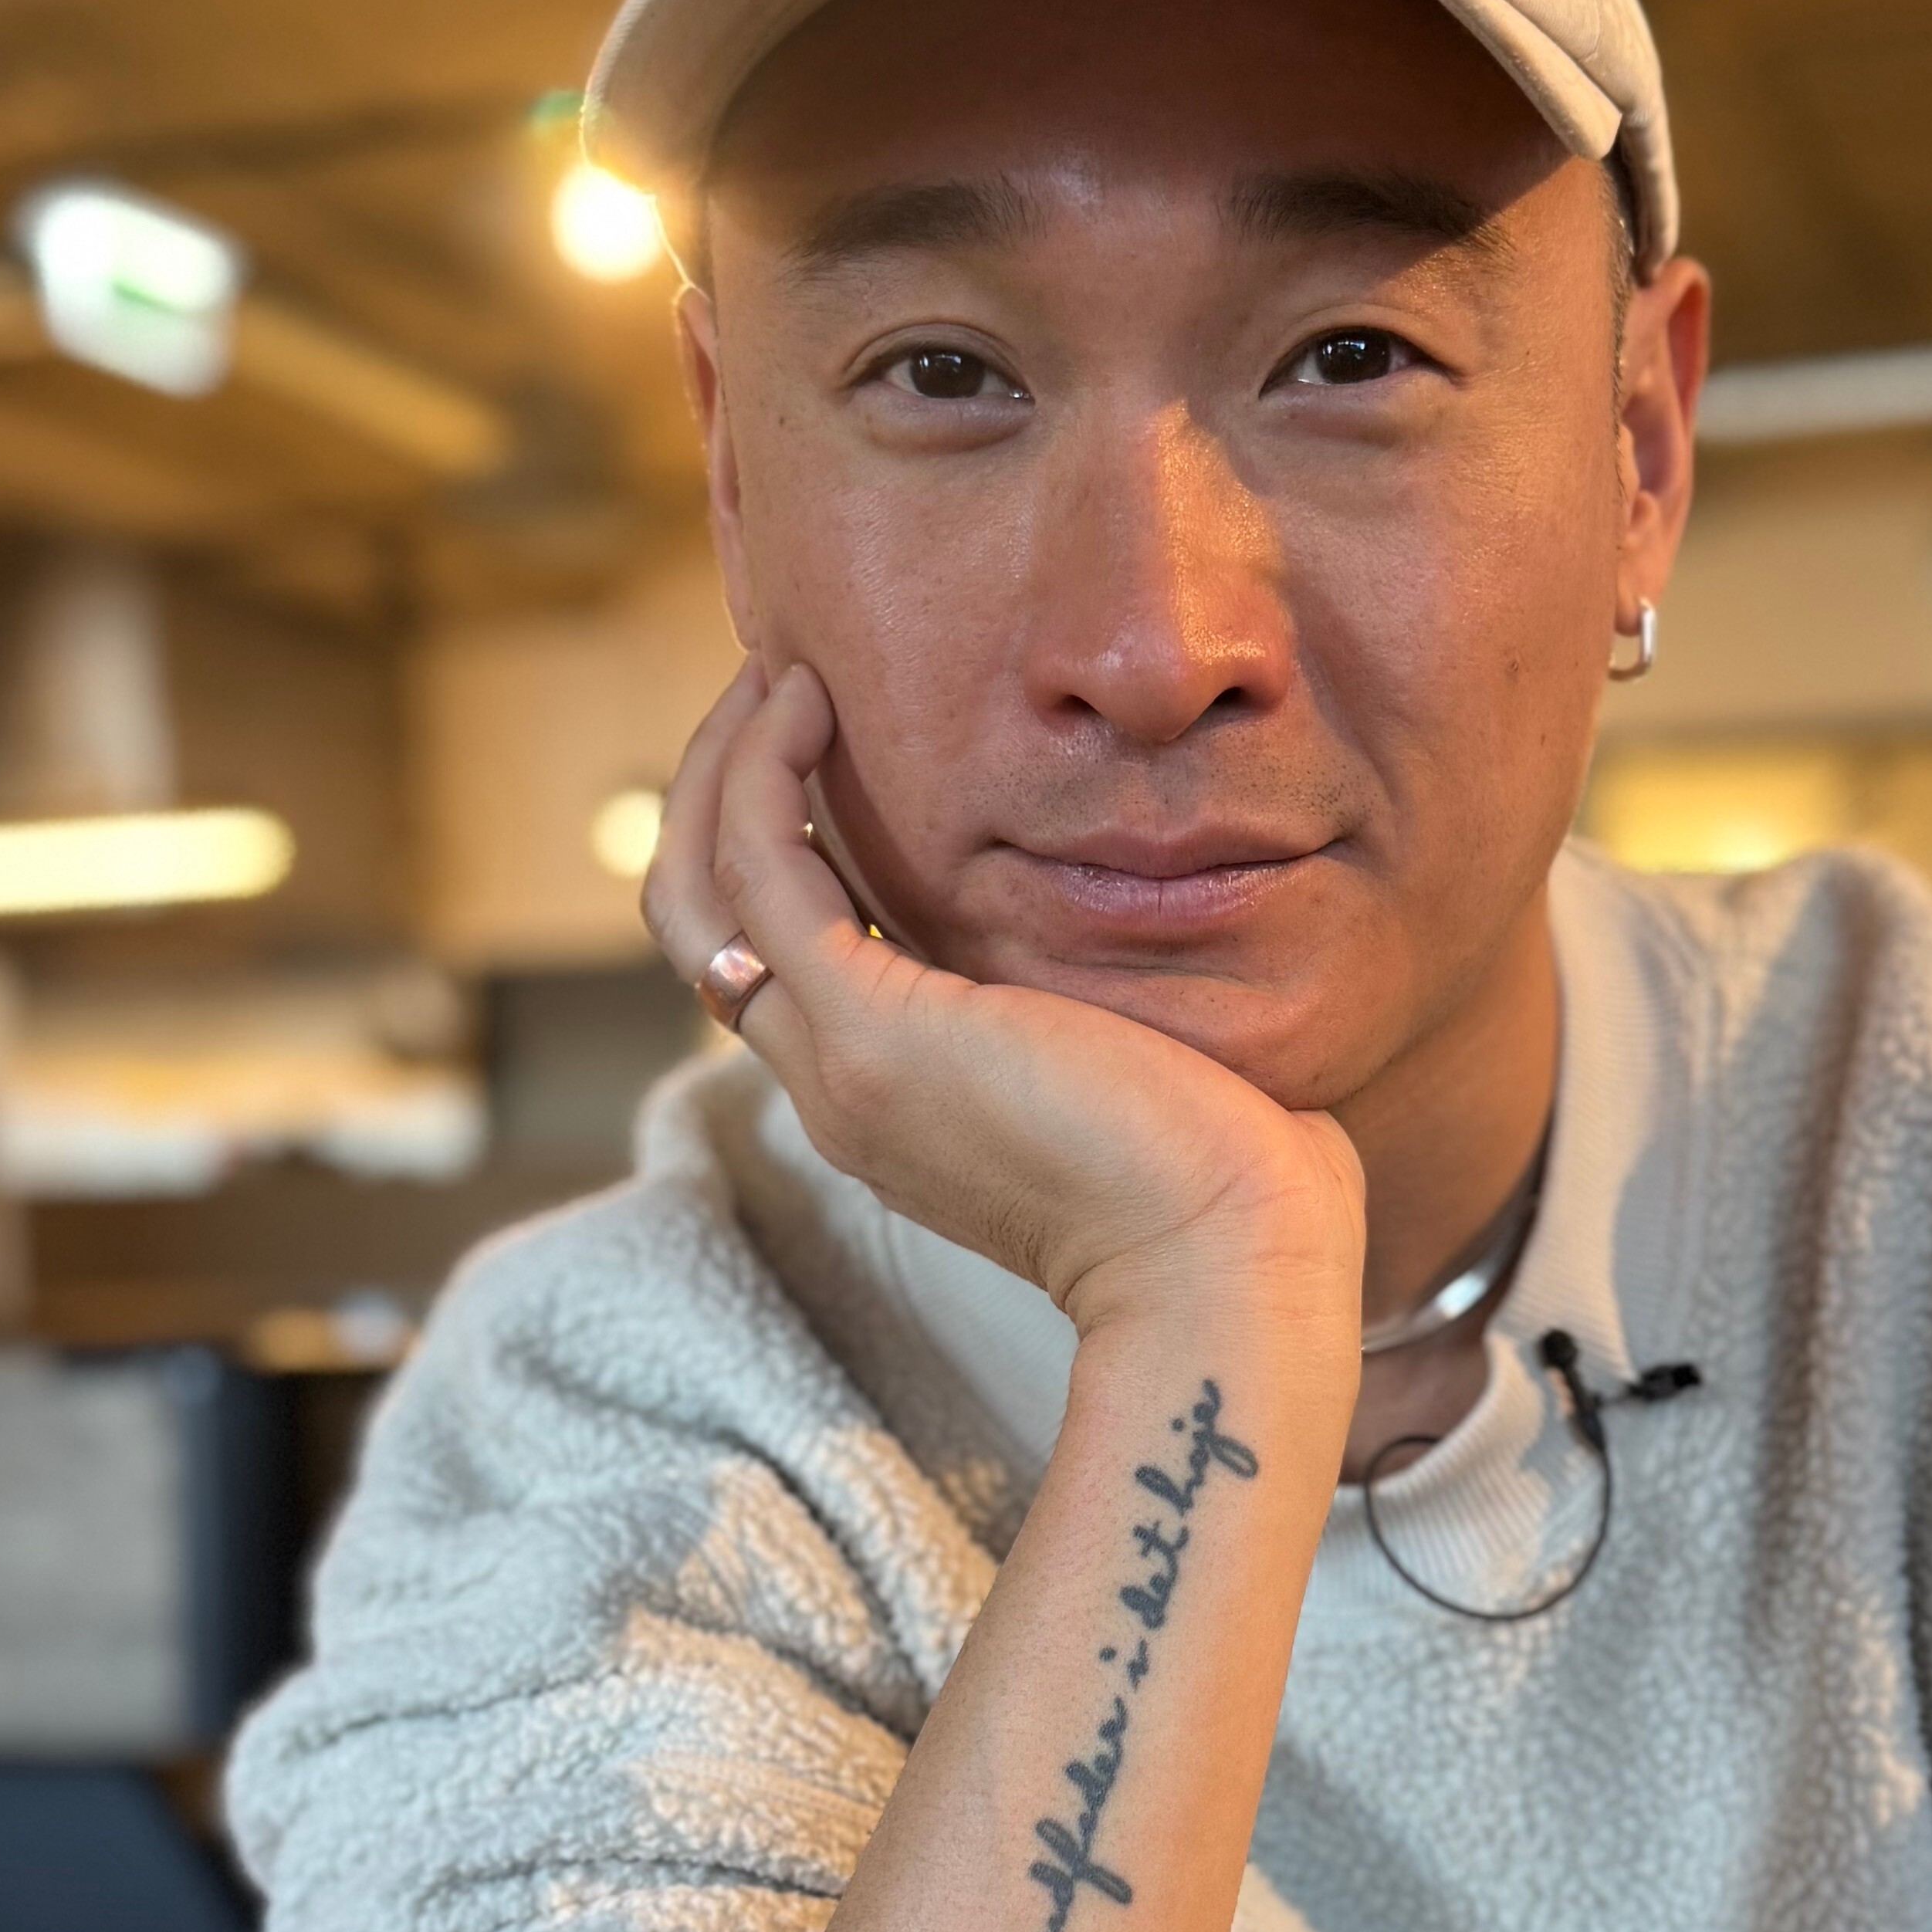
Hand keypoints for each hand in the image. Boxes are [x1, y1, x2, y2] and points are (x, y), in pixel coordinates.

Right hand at [640, 659, 1361, 1339]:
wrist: (1233, 1259)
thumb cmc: (1229, 1177)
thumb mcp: (1130, 1064)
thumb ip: (1085, 999)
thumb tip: (1131, 928)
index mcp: (895, 1104)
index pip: (779, 963)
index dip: (775, 847)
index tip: (822, 740)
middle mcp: (840, 1091)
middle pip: (704, 925)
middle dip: (718, 792)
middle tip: (770, 684)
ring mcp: (842, 1064)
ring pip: (699, 894)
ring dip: (722, 768)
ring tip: (777, 672)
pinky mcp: (872, 1029)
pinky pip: (764, 870)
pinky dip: (764, 774)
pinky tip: (807, 699)